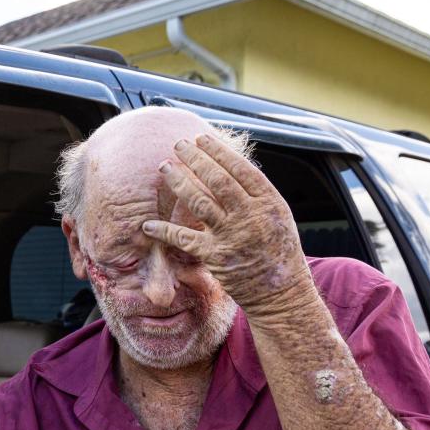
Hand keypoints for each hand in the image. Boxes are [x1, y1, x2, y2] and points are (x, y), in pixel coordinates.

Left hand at [144, 133, 314, 322]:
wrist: (281, 291)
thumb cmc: (278, 250)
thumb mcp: (278, 215)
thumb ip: (255, 195)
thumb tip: (228, 168)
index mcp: (269, 201)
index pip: (240, 168)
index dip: (218, 151)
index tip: (200, 138)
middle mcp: (250, 215)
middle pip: (218, 180)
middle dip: (195, 159)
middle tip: (177, 145)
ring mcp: (232, 236)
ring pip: (199, 202)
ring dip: (179, 182)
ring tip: (164, 167)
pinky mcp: (215, 256)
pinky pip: (184, 239)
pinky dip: (164, 231)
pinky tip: (148, 224)